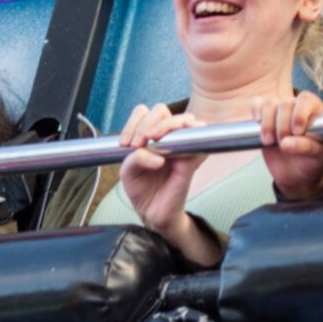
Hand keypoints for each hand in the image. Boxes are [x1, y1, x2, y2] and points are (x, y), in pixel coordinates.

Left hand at [116, 102, 204, 238]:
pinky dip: (185, 141)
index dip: (134, 122)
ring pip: (183, 119)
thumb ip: (134, 157)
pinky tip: (169, 154)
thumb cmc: (142, 188)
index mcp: (149, 135)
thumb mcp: (128, 171)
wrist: (153, 211)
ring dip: (165, 126)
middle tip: (138, 143)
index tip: (125, 143)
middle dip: (147, 123)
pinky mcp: (194, 159)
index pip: (144, 112)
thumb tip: (156, 153)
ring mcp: (183, 145)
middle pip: (162, 110)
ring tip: (152, 141)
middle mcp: (168, 136)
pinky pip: (197, 141)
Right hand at [254, 92, 322, 200]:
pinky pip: (257, 104)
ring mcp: (280, 112)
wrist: (296, 174)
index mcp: (316, 112)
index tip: (297, 132)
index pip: (306, 100)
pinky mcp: (264, 117)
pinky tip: (257, 122)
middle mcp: (297, 108)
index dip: (299, 114)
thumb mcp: (316, 157)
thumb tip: (285, 143)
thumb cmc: (311, 162)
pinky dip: (255, 110)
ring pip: (270, 104)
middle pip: (286, 103)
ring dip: (267, 123)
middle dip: (282, 124)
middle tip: (282, 142)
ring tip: (268, 141)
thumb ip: (305, 147)